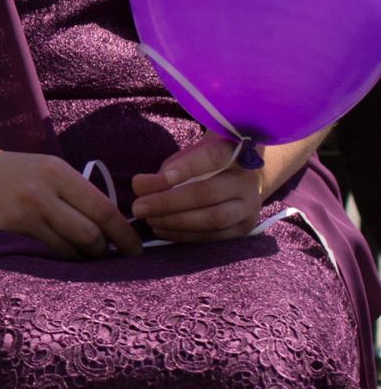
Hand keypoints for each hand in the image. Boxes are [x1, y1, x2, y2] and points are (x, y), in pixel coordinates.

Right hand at [0, 151, 140, 259]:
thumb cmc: (6, 173)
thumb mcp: (42, 169)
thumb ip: (73, 190)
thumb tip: (111, 220)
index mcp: (58, 170)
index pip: (104, 207)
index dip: (125, 233)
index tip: (137, 248)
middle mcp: (44, 189)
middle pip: (92, 230)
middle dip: (107, 249)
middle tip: (113, 256)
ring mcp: (27, 209)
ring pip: (72, 244)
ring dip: (85, 255)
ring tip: (86, 255)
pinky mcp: (12, 226)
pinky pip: (49, 249)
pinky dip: (63, 255)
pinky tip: (63, 253)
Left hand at [130, 137, 264, 241]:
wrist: (240, 178)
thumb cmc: (206, 164)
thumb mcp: (188, 157)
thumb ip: (166, 170)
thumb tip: (140, 186)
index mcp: (235, 152)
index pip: (213, 156)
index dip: (187, 166)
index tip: (161, 176)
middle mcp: (247, 180)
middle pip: (207, 193)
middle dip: (168, 202)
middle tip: (139, 207)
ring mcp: (249, 206)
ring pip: (212, 218)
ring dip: (174, 221)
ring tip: (148, 219)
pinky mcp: (243, 227)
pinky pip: (212, 235)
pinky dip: (183, 234)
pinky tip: (161, 228)